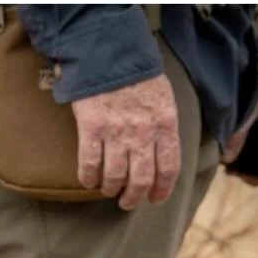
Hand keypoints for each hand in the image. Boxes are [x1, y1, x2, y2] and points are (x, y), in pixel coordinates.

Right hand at [71, 74, 180, 210]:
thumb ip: (164, 127)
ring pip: (115, 176)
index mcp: (165, 124)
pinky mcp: (92, 129)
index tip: (154, 199)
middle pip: (141, 179)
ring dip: (110, 189)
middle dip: (134, 197)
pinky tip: (88, 181)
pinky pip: (90, 164)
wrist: (110, 55)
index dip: (162, 190)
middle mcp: (143, 132)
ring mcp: (116, 132)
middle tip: (127, 202)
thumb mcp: (164, 99)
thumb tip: (162, 154)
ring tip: (107, 190)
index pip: (168, 168)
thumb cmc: (138, 77)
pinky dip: (88, 178)